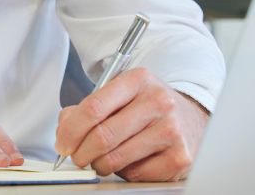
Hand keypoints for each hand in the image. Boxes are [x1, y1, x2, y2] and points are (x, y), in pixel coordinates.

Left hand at [54, 68, 208, 181]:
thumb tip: (65, 130)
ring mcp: (171, 130)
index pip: (94, 107)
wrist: (192, 119)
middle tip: (77, 157)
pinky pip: (136, 173)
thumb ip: (89, 107)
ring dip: (100, 165)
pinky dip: (124, 173)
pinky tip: (129, 161)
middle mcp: (158, 102)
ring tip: (101, 159)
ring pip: (116, 158)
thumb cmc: (148, 107)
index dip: (71, 130)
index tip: (63, 144)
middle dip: (81, 153)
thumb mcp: (121, 94)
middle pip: (103, 135)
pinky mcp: (179, 157)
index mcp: (138, 80)